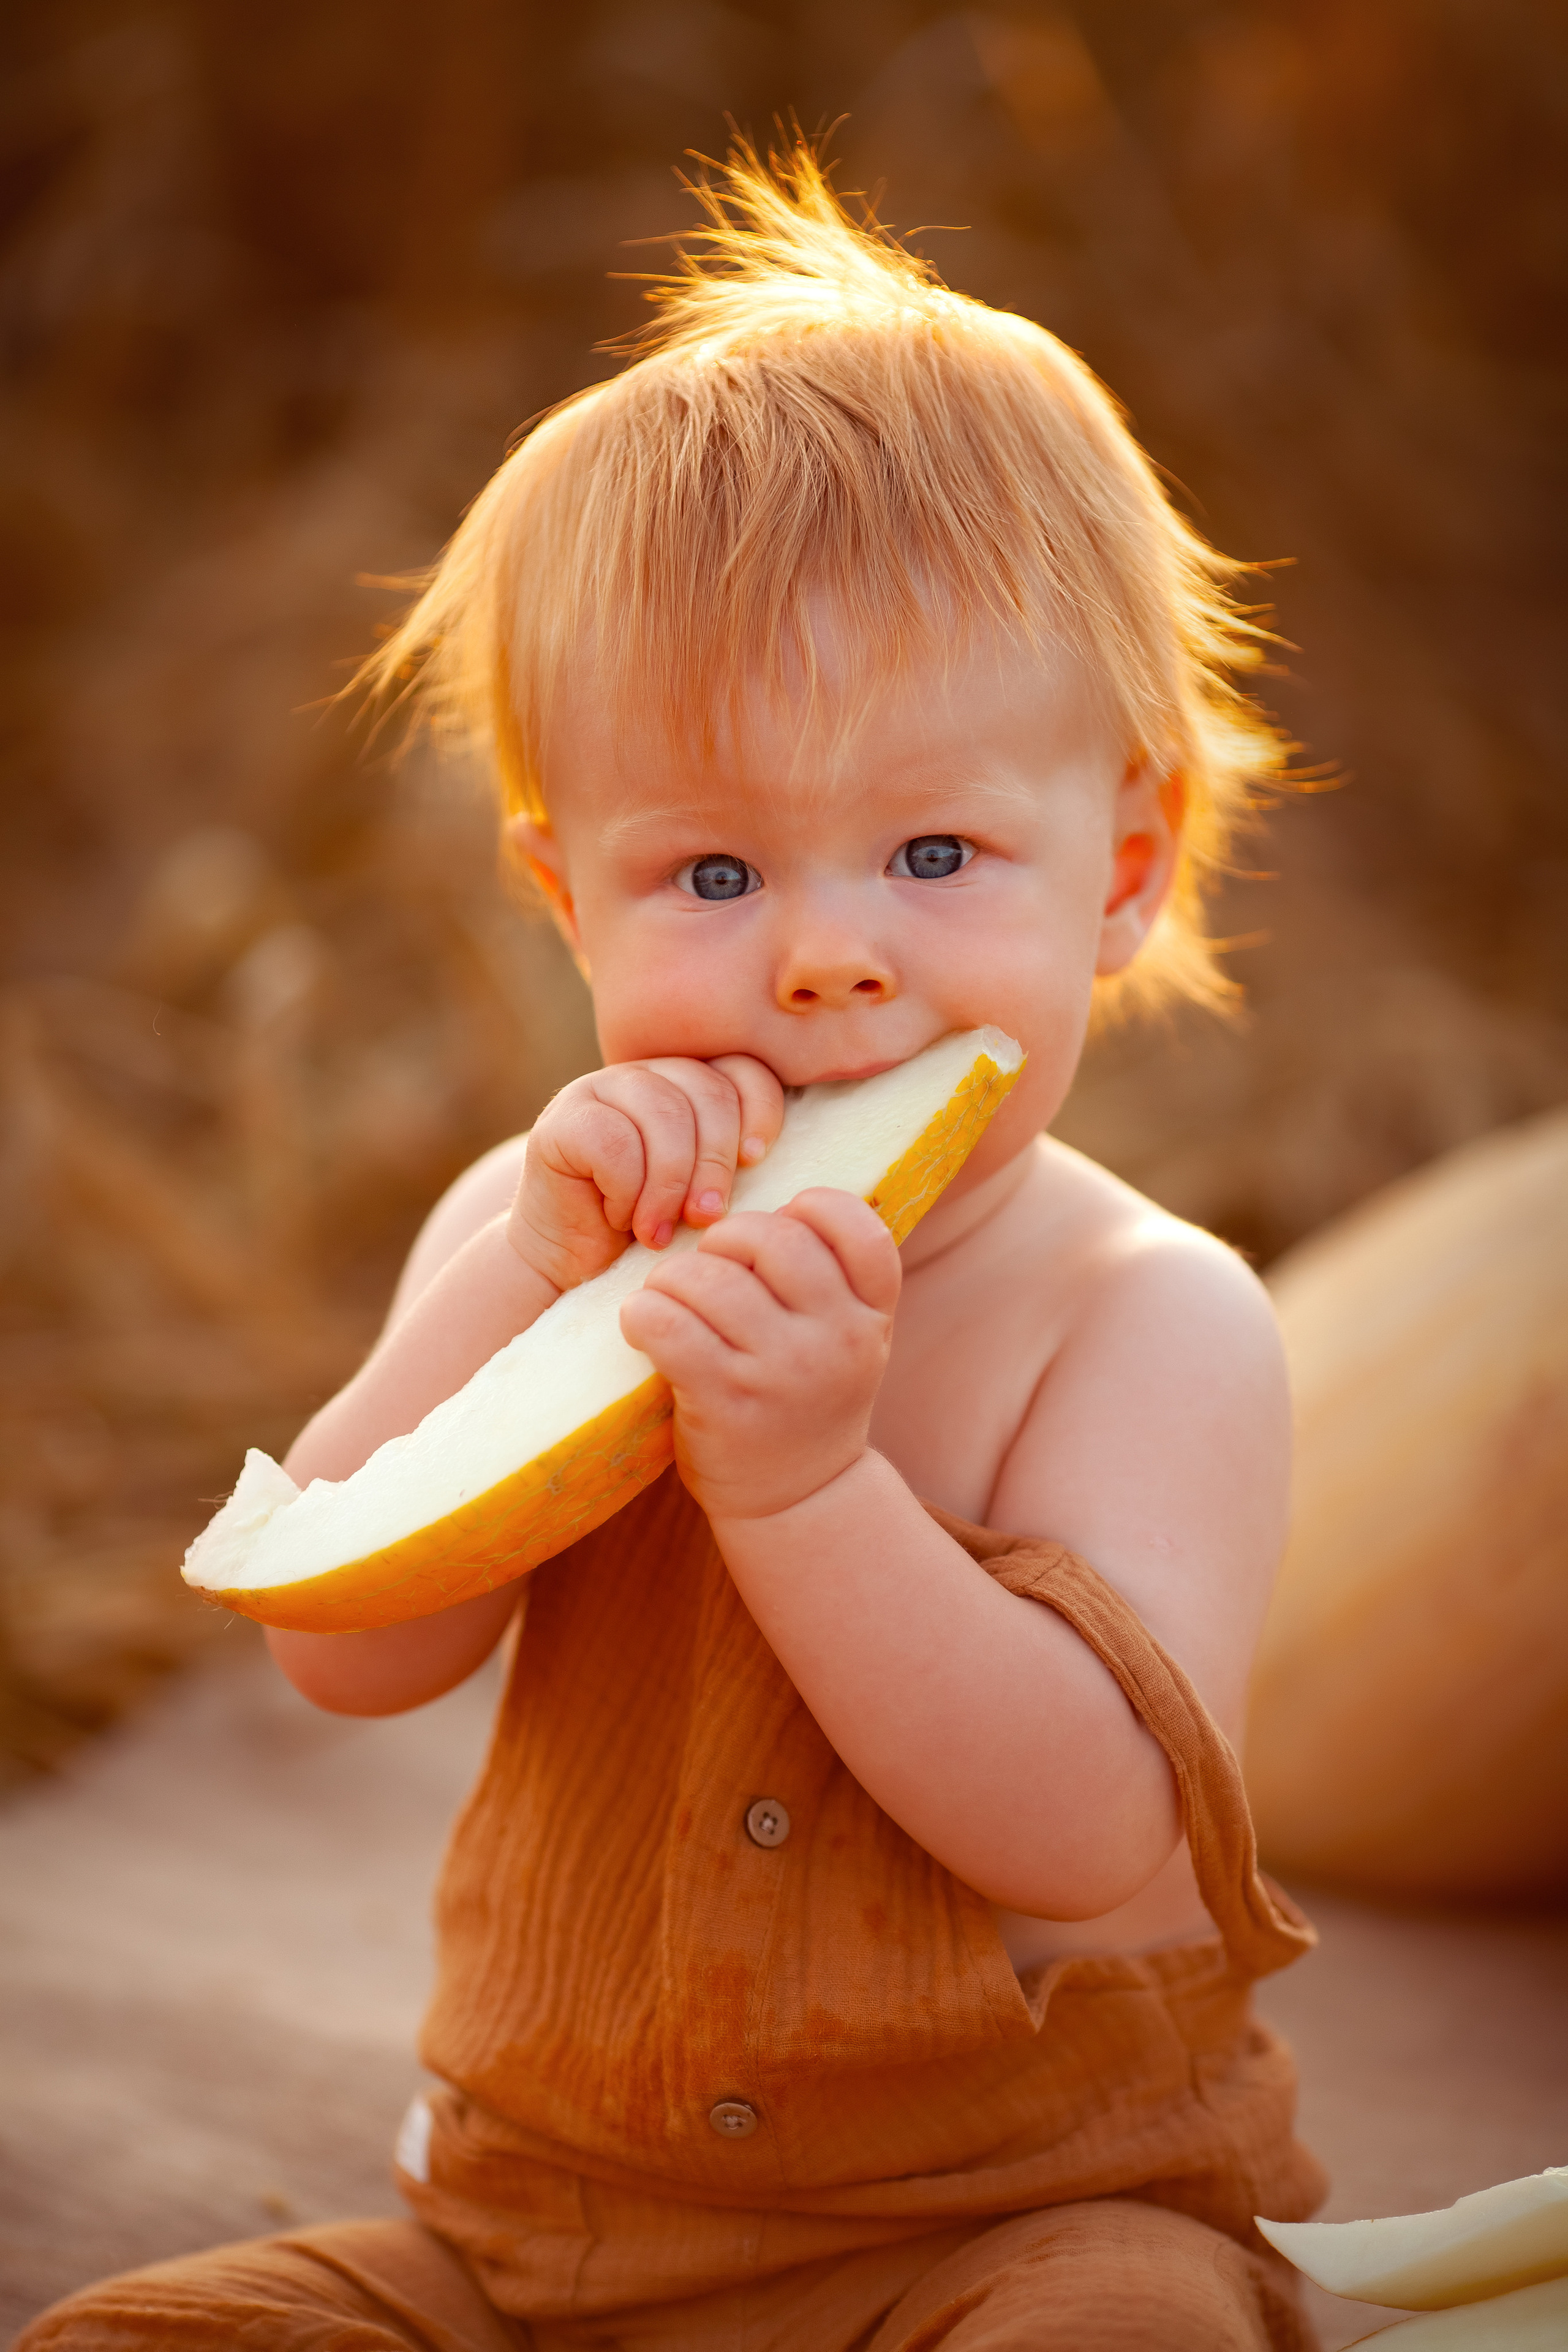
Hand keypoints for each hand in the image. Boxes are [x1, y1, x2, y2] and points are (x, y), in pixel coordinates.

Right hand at [507, 1056, 784, 1294]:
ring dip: (670, 1185)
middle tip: (705, 1217)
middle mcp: (644, 1074)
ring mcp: (597, 1090)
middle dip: (716, 1163)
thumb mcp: (702, 1191)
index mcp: (687, 1082)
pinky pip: (614, 1143)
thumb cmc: (646, 1231)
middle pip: (707, 1093)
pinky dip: (626, 1191)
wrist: (568, 1265)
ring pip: (663, 1116)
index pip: (743, 1070)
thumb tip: (761, 1152)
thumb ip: (730, 1158)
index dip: (759, 1113)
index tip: (756, 1163)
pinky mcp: (560, 1121)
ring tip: (661, 1232)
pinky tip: (619, 1218)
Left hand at [617, 1188, 901, 1522]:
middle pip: (772, 1238)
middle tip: (710, 1265)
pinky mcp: (724, 1402)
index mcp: (872, 1315)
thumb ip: (834, 1276)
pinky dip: (642, 1314)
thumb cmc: (807, 1398)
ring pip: (709, 1278)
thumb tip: (773, 1201)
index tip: (783, 1229)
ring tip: (670, 1299)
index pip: (856, 1224)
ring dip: (673, 1278)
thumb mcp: (849, 1337)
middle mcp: (837, 1340)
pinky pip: (667, 1325)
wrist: (797, 1499)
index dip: (810, 1208)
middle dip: (726, 1238)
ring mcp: (781, 1372)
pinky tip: (645, 1326)